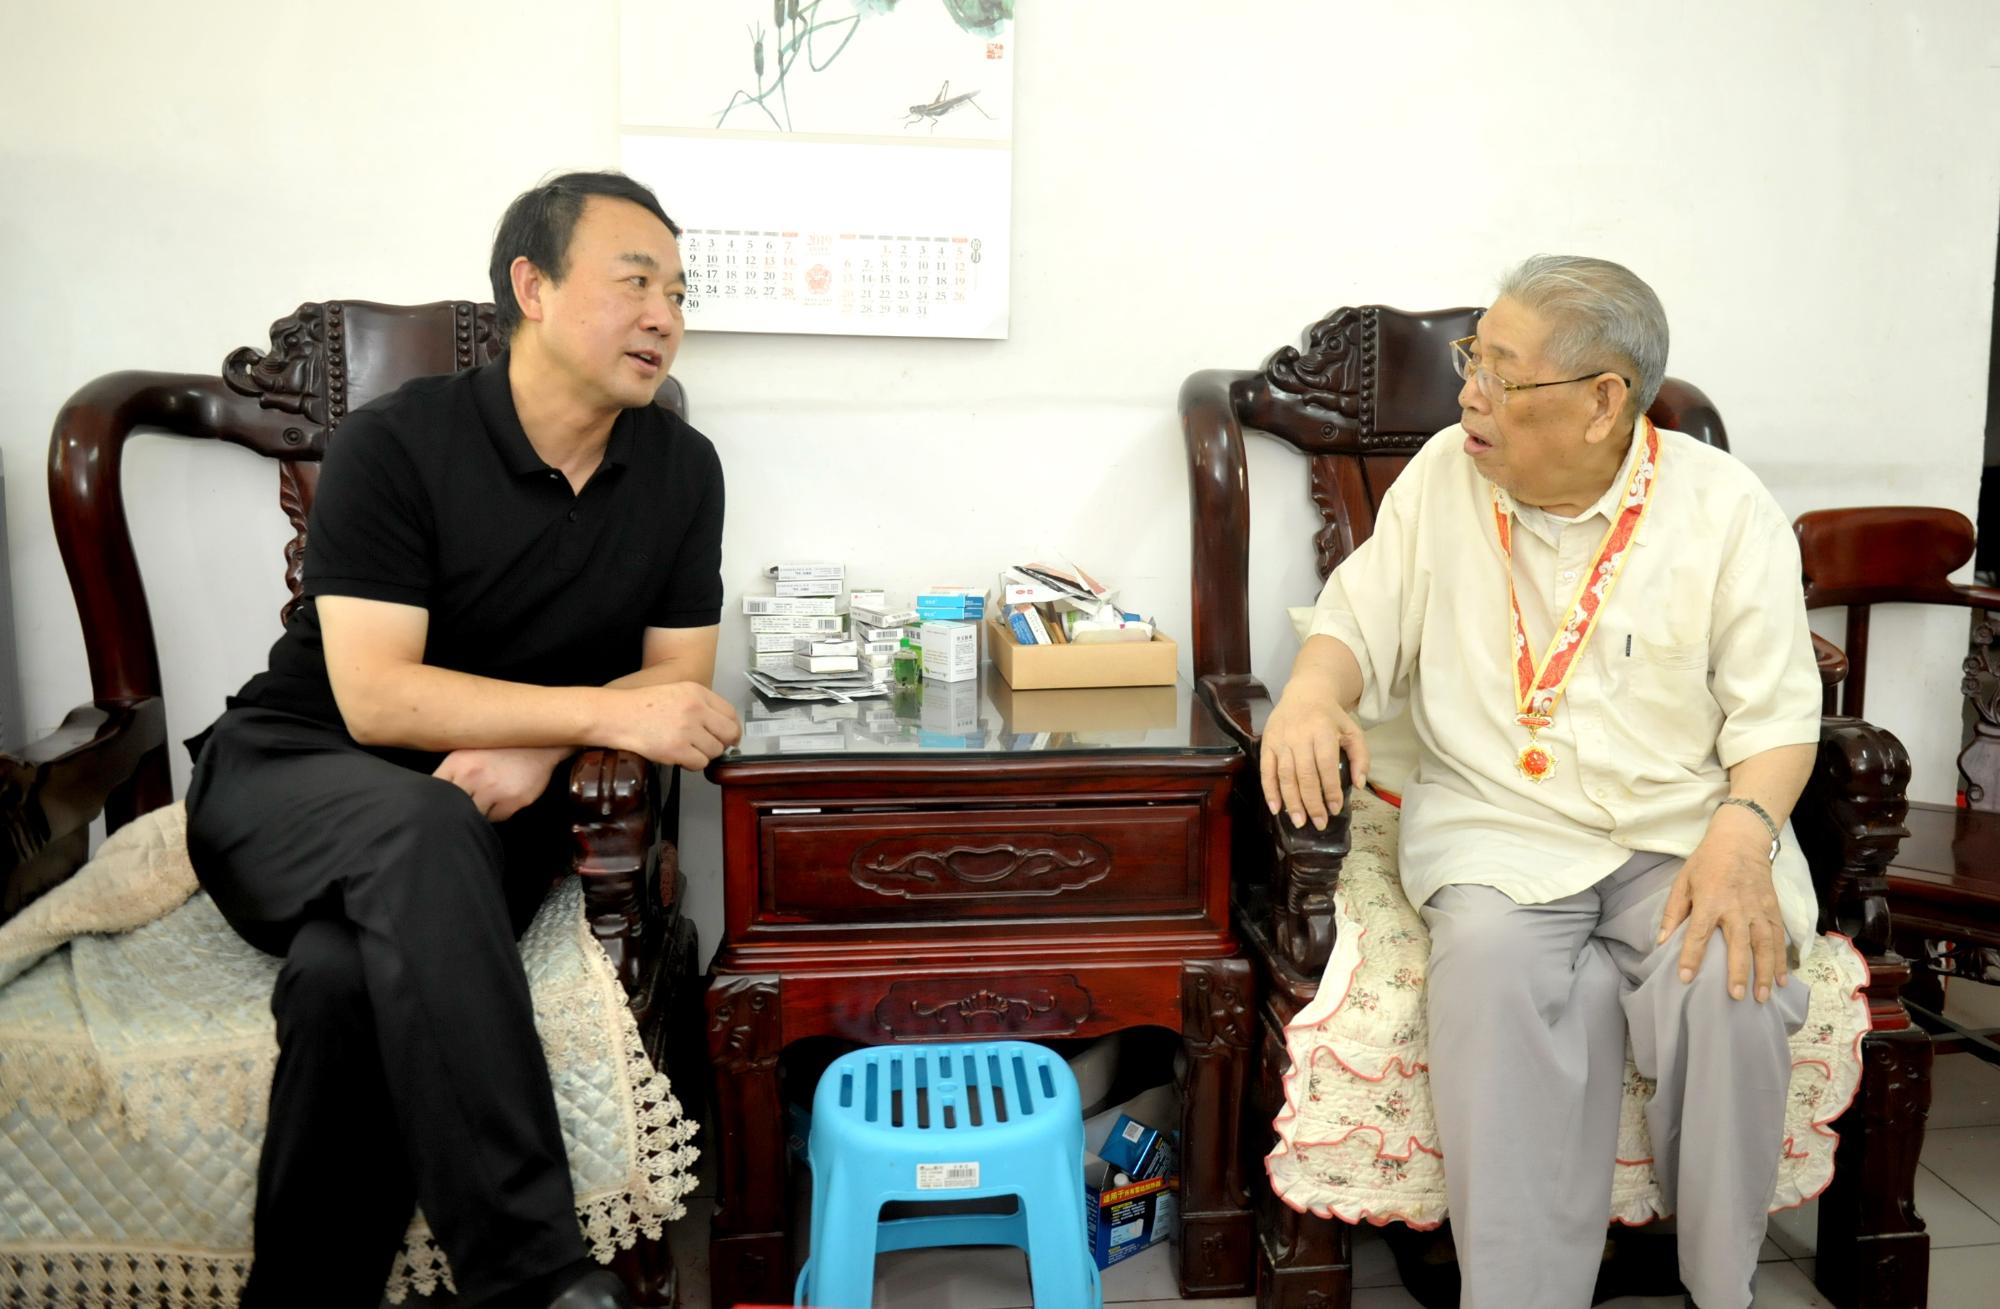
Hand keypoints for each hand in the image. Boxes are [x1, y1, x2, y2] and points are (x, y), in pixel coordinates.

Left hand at [433, 746, 567, 821]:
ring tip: (488, 794)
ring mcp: (494, 790)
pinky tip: (504, 795)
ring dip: (479, 811)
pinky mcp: (513, 800)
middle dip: (458, 808)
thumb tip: (433, 797)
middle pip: (454, 808)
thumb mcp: (469, 752)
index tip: (441, 804)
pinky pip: (497, 818)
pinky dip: (497, 811)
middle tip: (469, 801)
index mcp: (457, 763)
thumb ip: (450, 773)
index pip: (434, 793)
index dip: (436, 801)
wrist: (540, 741)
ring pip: (475, 816)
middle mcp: (473, 777)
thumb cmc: (499, 747)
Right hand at [613, 681, 741, 769]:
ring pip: (715, 751)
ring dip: (703, 754)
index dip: (732, 729)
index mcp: (697, 692)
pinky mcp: (677, 749)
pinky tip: (679, 757)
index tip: (729, 737)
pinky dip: (691, 764)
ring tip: (686, 749)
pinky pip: (700, 763)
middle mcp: (696, 708)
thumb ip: (699, 705)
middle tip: (710, 747)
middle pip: (729, 733)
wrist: (616, 716)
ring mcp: (687, 729)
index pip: (730, 713)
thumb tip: (722, 726)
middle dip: (722, 744)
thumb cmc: (640, 705)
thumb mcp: (675, 692)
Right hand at [1259, 686, 1368, 829]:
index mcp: (1322, 732)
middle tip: (1318, 823)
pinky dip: (1269, 791)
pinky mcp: (1267, 744)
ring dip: (1291, 801)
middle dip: (1312, 803)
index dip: (1330, 790)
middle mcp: (1300, 736)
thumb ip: (1361, 757)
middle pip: (1305, 775)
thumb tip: (1359, 784)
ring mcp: (1281, 740)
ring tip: (1299, 822)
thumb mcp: (1353, 731)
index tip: (1335, 809)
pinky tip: (1276, 808)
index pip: (1326, 766)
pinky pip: (1266, 771)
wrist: (1304, 692)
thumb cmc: (1331, 717)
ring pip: (1285, 776)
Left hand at [1656, 806, 1789, 1001]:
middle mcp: (1736, 908)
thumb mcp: (1683, 882)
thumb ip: (1673, 912)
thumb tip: (1662, 942)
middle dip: (1738, 972)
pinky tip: (1782, 980)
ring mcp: (1758, 909)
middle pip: (1738, 944)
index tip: (1686, 978)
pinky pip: (1779, 938)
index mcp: (1710, 901)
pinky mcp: (1773, 909)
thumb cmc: (1707, 862)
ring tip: (1762, 997)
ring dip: (1765, 972)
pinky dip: (1781, 960)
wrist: (1741, 840)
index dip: (1691, 957)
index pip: (1698, 933)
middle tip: (1736, 997)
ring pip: (1765, 945)